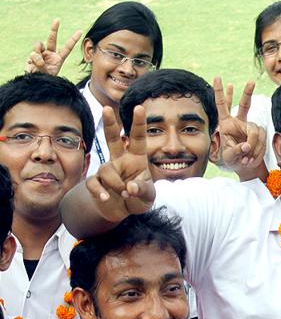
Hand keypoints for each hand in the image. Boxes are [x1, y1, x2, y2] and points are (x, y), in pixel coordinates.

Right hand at [25, 19, 81, 75]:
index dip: (73, 39)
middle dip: (54, 29)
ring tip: (40, 65)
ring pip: (38, 45)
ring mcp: (40, 54)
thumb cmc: (46, 80)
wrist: (36, 84)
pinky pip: (33, 53)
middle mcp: (50, 54)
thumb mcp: (49, 74)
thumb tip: (36, 55)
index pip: (67, 47)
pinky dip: (33, 60)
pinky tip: (33, 66)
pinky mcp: (32, 56)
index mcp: (58, 59)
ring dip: (38, 55)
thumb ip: (43, 63)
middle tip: (57, 20)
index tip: (80, 31)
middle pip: (52, 39)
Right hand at [85, 105, 153, 221]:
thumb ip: (142, 190)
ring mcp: (107, 170)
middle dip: (109, 123)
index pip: (137, 138)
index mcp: (136, 158)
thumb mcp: (147, 196)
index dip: (138, 123)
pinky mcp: (96, 182)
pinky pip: (94, 183)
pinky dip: (100, 192)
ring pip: (106, 170)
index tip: (139, 107)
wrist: (122, 211)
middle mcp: (120, 160)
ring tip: (125, 195)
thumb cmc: (138, 198)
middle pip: (113, 138)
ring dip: (117, 185)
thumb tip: (130, 187)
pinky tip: (106, 198)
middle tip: (106, 108)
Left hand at [214, 78, 265, 171]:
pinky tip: (251, 158)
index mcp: (226, 124)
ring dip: (252, 148)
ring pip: (255, 132)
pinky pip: (261, 140)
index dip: (219, 92)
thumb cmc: (233, 160)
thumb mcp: (229, 157)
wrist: (244, 166)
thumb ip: (235, 150)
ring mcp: (250, 127)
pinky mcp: (259, 134)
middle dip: (247, 93)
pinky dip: (257, 151)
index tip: (217, 77)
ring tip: (246, 159)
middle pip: (244, 105)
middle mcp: (238, 122)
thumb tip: (246, 146)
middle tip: (251, 81)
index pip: (222, 105)